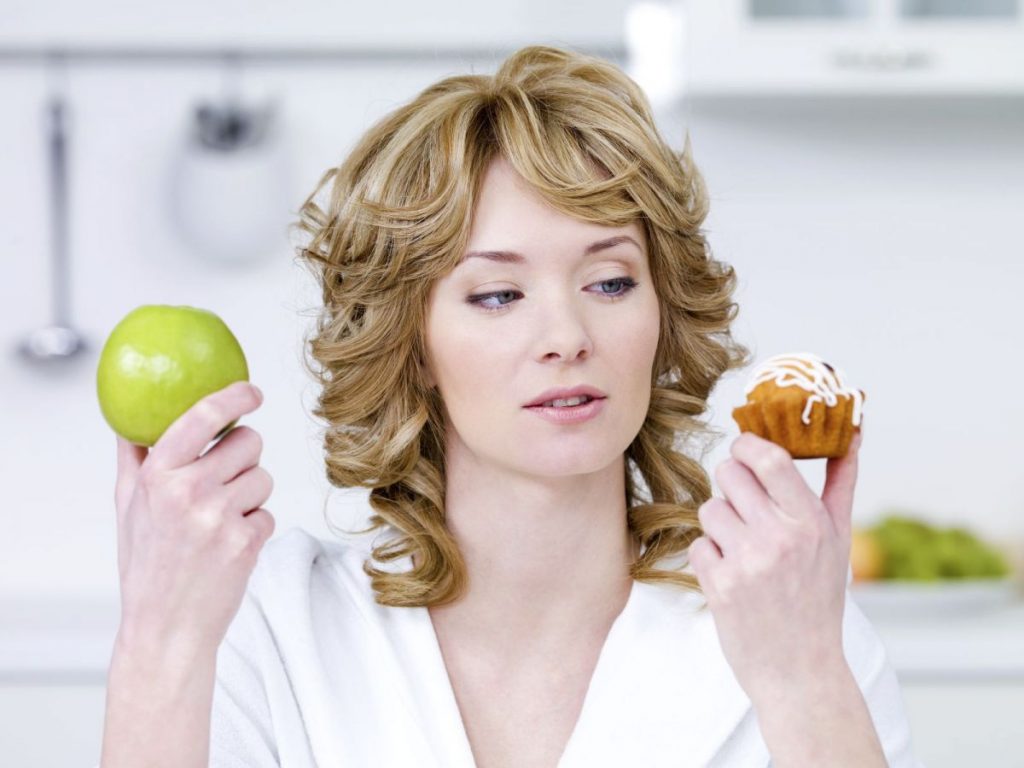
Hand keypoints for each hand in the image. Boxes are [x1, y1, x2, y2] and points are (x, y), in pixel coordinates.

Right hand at [113, 380, 275, 655]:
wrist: (165, 628)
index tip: (251, 391)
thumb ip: (135, 457)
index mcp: (158, 476)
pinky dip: (254, 526)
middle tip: (223, 481)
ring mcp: (221, 517)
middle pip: (249, 442)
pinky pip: (268, 512)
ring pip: (263, 477)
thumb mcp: (128, 506)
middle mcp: (189, 491)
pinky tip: (228, 546)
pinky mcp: (248, 541)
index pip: (203, 416)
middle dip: (243, 456)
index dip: (235, 396)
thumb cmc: (146, 564)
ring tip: (218, 522)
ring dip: (250, 495)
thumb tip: (135, 417)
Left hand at [688, 427, 863, 702]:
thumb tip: (850, 430)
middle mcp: (779, 538)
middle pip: (729, 474)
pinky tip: (733, 575)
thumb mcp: (839, 538)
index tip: (744, 448)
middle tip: (746, 506)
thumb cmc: (819, 597)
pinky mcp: (719, 586)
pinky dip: (710, 557)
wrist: (800, 668)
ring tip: (744, 548)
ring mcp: (747, 562)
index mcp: (810, 522)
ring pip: (709, 508)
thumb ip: (841, 480)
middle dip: (732, 483)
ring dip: (720, 523)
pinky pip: (698, 544)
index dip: (747, 444)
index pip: (769, 459)